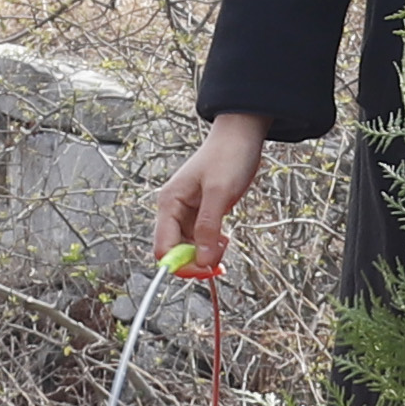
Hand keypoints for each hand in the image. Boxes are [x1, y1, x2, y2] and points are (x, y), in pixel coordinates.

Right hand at [151, 115, 271, 276]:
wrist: (241, 136)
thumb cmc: (228, 156)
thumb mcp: (219, 192)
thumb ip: (209, 228)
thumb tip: (202, 261)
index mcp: (169, 203)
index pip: (163, 247)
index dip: (181, 264)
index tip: (204, 270)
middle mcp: (174, 210)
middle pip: (175, 251)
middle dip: (196, 260)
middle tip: (219, 261)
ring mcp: (187, 212)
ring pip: (190, 248)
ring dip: (206, 254)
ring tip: (224, 243)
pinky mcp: (201, 213)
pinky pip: (201, 239)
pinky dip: (212, 245)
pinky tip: (224, 240)